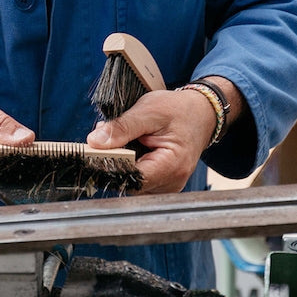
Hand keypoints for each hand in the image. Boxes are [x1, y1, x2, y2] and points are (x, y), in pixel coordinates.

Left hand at [86, 89, 215, 193]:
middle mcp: (172, 182)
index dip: (109, 166)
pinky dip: (130, 166)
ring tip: (126, 141)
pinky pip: (139, 180)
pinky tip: (132, 150)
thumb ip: (122, 127)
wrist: (201, 113)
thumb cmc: (178, 110)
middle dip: (114, 163)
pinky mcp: (163, 184)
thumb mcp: (149, 111)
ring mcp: (168, 186)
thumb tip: (94, 141)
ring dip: (122, 164)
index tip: (94, 152)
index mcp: (172, 166)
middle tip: (107, 140)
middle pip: (129, 183)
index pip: (131, 178)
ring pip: (132, 183)